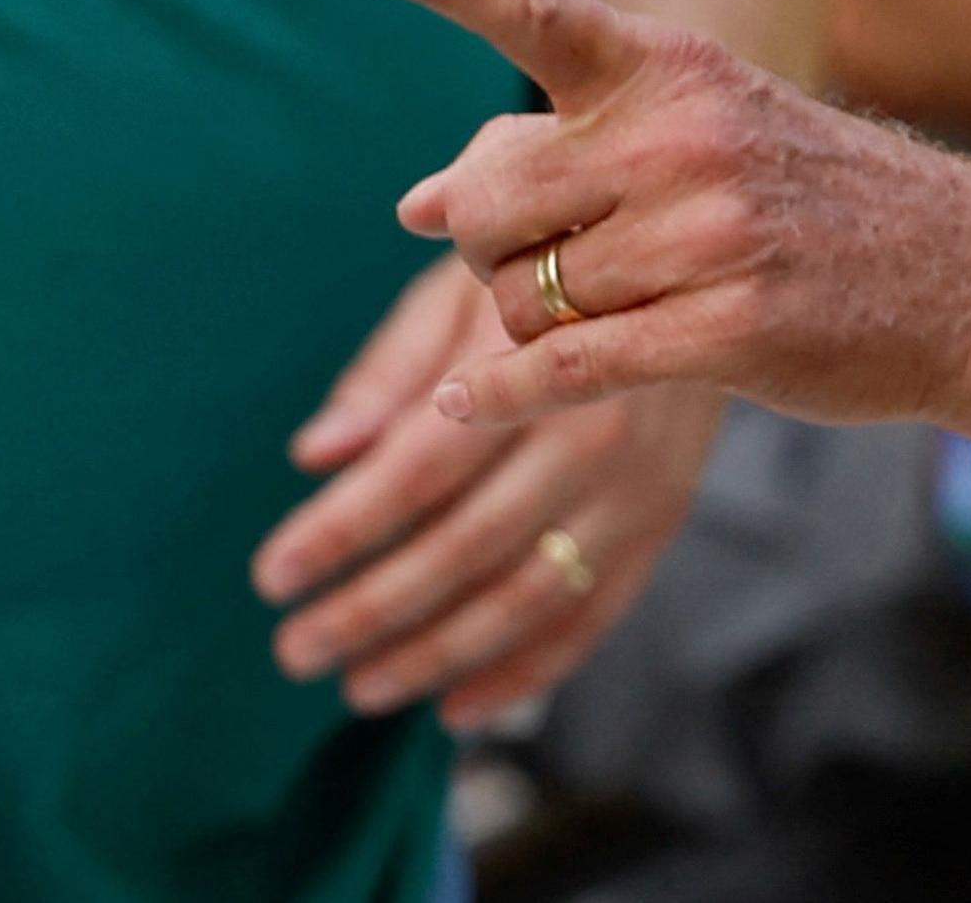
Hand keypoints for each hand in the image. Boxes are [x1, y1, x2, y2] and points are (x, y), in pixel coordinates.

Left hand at [254, 251, 717, 729]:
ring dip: (436, 654)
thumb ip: (390, 369)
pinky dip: (526, 671)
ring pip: (525, 595)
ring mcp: (635, 484)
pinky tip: (459, 707)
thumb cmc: (549, 271)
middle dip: (372, 608)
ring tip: (359, 686)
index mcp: (529, 359)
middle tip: (295, 649)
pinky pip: (591, 615)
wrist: (697, 263)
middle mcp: (591, 428)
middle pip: (467, 545)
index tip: (273, 574)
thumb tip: (315, 455)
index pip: (420, 466)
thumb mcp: (465, 285)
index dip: (343, 528)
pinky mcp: (661, 520)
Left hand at [347, 0, 970, 452]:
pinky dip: (504, 391)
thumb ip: (556, 158)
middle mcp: (682, 136)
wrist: (966, 274)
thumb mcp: (697, 142)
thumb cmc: (808, 202)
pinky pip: (565, 366)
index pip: (536, 11)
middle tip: (540, 262)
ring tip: (602, 314)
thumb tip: (410, 205)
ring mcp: (708, 233)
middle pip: (486, 204)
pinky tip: (472, 399)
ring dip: (529, 325)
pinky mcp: (728, 327)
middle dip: (486, 250)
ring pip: (521, 296)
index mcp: (669, 69)